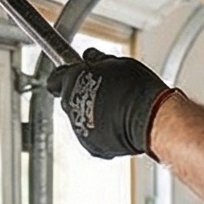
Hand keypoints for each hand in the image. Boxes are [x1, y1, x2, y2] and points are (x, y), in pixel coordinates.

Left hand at [46, 51, 172, 159]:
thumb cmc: (135, 88)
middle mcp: (70, 106)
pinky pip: (94, 137)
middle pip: (69, 100)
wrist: (149, 119)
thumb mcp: (116, 63)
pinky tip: (121, 125)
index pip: (54, 79)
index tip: (75, 75)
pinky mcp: (93, 146)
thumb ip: (97, 60)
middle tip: (105, 91)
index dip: (65, 77)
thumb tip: (90, 57)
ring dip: (94, 114)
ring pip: (81, 119)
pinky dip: (104, 132)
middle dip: (82, 96)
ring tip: (118, 110)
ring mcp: (80, 128)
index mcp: (72, 81)